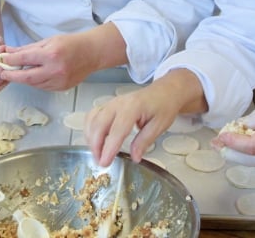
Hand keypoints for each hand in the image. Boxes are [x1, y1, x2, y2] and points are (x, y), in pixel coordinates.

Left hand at [0, 33, 97, 90]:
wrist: (92, 53)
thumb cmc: (70, 43)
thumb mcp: (48, 41)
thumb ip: (27, 48)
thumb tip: (8, 52)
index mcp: (51, 54)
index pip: (24, 59)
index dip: (10, 61)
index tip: (1, 61)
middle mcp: (54, 70)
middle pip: (26, 77)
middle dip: (12, 76)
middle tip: (2, 74)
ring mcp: (59, 81)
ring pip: (34, 84)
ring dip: (23, 79)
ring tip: (16, 74)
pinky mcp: (62, 88)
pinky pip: (43, 87)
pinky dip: (35, 82)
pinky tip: (33, 76)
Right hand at [84, 69, 206, 166]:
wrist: (164, 91)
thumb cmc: (163, 107)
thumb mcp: (159, 126)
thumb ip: (144, 141)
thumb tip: (134, 158)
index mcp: (133, 107)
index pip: (117, 130)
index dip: (109, 148)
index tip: (104, 163)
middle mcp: (118, 103)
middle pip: (99, 124)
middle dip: (96, 145)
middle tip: (100, 162)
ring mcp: (111, 102)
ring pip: (92, 119)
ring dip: (91, 138)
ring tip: (97, 154)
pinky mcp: (108, 105)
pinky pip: (93, 115)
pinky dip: (90, 129)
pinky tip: (94, 140)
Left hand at [212, 96, 254, 166]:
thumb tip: (243, 123)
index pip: (251, 146)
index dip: (233, 142)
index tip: (220, 136)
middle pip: (250, 160)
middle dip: (230, 152)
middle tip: (216, 143)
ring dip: (240, 154)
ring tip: (226, 143)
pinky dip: (252, 155)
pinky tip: (246, 143)